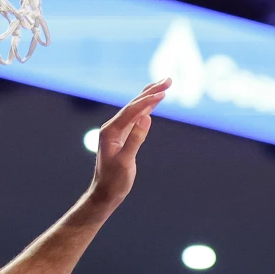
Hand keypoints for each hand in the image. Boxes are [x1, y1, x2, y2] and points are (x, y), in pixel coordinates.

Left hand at [87, 78, 170, 207]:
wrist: (105, 194)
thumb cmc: (114, 181)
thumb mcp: (125, 162)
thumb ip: (135, 139)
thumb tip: (146, 118)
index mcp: (110, 131)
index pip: (131, 110)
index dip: (148, 100)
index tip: (164, 92)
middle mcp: (112, 127)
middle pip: (134, 104)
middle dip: (151, 91)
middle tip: (168, 80)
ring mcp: (117, 131)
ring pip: (136, 109)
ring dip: (150, 96)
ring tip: (165, 85)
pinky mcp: (123, 136)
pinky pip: (136, 117)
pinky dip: (147, 108)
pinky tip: (153, 102)